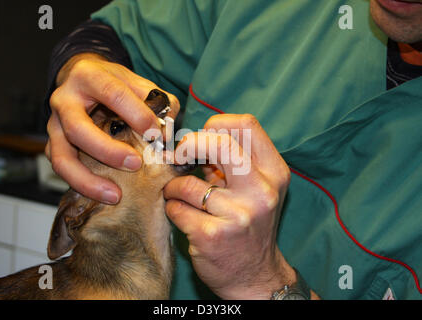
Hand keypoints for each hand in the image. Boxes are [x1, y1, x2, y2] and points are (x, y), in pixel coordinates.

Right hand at [45, 53, 179, 203]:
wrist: (80, 78)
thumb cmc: (110, 83)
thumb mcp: (134, 81)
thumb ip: (155, 101)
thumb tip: (166, 132)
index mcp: (88, 76)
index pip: (112, 94)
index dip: (136, 114)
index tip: (155, 133)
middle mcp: (64, 100)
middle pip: (78, 129)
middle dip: (108, 151)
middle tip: (135, 164)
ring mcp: (53, 125)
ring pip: (62, 158)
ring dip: (88, 180)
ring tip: (115, 195)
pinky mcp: (51, 145)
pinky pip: (62, 170)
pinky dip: (82, 185)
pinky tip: (103, 193)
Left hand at [164, 114, 296, 299]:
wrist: (255, 276)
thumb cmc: (250, 226)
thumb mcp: (256, 189)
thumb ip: (233, 163)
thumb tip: (195, 139)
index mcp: (274, 173)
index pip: (245, 124)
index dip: (215, 125)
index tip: (201, 140)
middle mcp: (261, 191)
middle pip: (219, 142)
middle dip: (190, 145)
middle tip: (180, 157)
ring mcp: (237, 214)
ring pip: (187, 183)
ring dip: (174, 188)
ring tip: (181, 197)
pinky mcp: (212, 235)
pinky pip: (176, 208)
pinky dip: (173, 208)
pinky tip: (183, 215)